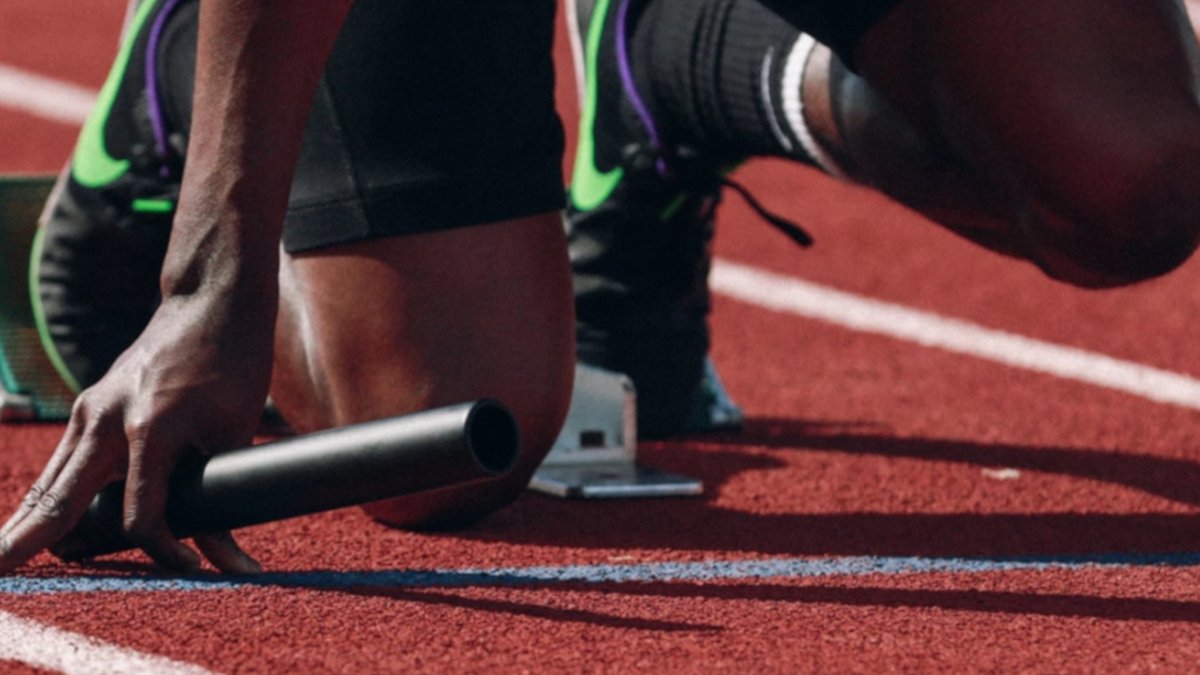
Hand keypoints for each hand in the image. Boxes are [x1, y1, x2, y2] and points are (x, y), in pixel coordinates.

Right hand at [0, 288, 273, 573]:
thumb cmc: (232, 363)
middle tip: (0, 573)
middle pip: (61, 498)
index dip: (165, 551)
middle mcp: (108, 418)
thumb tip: (227, 559)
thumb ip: (224, 493)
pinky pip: (60, 464)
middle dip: (29, 541)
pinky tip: (26, 528)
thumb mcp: (237, 430)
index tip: (192, 569)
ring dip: (27, 525)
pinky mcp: (88, 408)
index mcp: (152, 426)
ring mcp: (91, 410)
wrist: (209, 301)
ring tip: (1, 564)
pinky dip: (44, 498)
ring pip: (50, 482)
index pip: (142, 514)